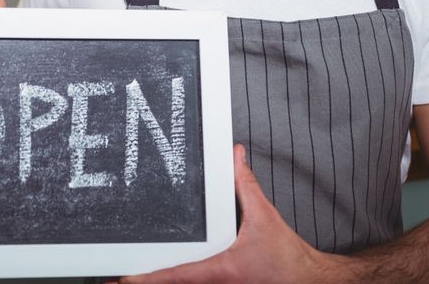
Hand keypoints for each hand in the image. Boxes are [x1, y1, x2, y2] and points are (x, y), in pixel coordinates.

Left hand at [118, 144, 335, 283]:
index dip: (148, 278)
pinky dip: (181, 282)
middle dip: (148, 282)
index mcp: (221, 269)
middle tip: (117, 279)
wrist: (310, 282)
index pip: (176, 274)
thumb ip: (245, 185)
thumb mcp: (264, 217)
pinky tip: (165, 277)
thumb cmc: (288, 259)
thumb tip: (234, 156)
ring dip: (163, 283)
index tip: (124, 279)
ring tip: (133, 279)